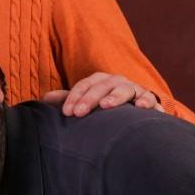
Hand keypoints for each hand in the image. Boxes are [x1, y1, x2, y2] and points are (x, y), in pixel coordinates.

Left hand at [43, 72, 162, 116]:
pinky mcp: (148, 99)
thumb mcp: (85, 100)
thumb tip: (45, 98)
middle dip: (89, 99)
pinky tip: (141, 108)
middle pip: (102, 86)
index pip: (84, 85)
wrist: (133, 109)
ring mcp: (133, 89)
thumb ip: (68, 99)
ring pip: (125, 89)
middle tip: (79, 113)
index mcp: (99, 81)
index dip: (74, 97)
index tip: (67, 113)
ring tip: (106, 106)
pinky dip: (146, 102)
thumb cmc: (103, 105)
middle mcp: (116, 81)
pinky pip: (149, 99)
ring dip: (115, 97)